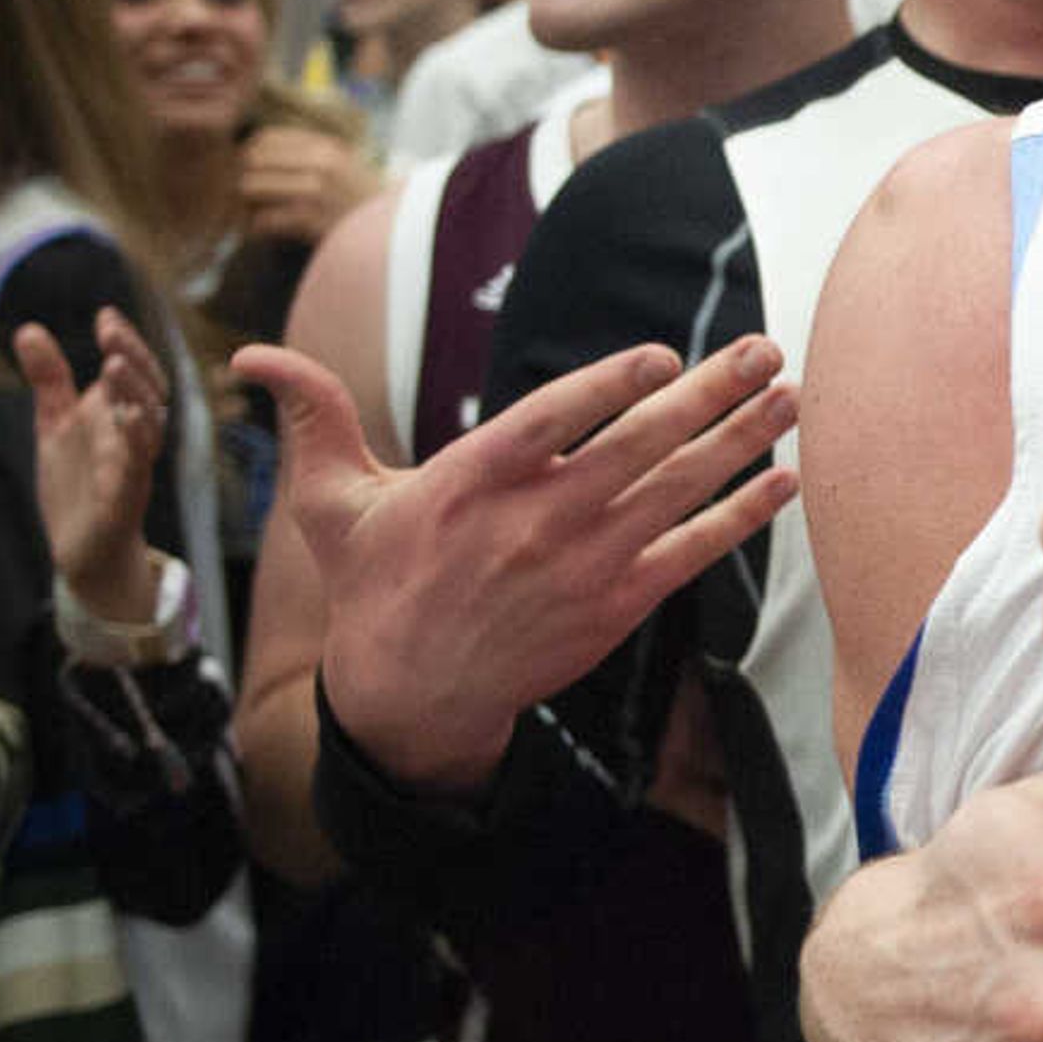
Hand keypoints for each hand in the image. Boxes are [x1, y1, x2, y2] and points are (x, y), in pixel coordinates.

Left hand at [18, 311, 166, 624]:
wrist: (83, 548)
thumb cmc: (78, 483)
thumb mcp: (55, 422)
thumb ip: (49, 379)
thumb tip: (28, 328)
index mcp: (120, 413)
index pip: (133, 369)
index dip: (125, 341)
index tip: (106, 315)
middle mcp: (134, 435)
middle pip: (148, 389)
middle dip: (134, 358)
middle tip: (111, 332)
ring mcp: (133, 464)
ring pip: (149, 423)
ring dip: (136, 393)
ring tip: (114, 365)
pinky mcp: (125, 495)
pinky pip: (137, 465)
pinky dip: (134, 441)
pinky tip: (124, 418)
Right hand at [234, 335, 796, 785]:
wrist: (410, 694)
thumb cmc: (374, 584)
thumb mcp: (329, 503)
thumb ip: (312, 419)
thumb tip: (253, 355)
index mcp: (471, 482)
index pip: (550, 422)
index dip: (606, 387)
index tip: (658, 354)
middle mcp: (537, 521)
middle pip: (638, 446)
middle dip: (709, 393)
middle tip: (765, 348)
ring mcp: (584, 563)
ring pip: (676, 491)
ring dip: (741, 441)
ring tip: (789, 395)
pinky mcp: (617, 604)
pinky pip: (692, 551)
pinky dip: (741, 516)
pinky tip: (784, 480)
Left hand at [238, 126, 381, 246]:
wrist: (395, 232)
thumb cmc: (361, 201)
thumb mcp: (341, 163)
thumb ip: (305, 152)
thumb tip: (251, 152)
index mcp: (324, 146)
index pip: (264, 138)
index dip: (249, 155)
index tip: (250, 172)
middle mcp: (318, 163)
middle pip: (251, 160)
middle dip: (241, 178)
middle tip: (246, 196)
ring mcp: (314, 191)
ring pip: (250, 186)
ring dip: (245, 203)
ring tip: (253, 214)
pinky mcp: (310, 220)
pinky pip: (263, 219)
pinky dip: (256, 228)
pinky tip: (264, 231)